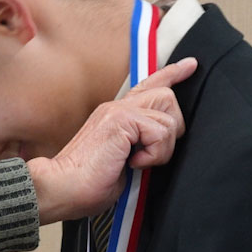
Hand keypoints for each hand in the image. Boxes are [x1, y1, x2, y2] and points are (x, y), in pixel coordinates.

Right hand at [29, 58, 196, 223]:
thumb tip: (158, 150)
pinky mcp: (121, 120)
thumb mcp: (120, 162)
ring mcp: (118, 112)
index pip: (148, 86)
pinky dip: (153, 155)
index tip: (190, 65)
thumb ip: (138, 148)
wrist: (62, 187)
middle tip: (153, 152)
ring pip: (168, 118)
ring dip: (161, 149)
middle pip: (167, 98)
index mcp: (116, 116)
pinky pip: (160, 133)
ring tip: (137, 162)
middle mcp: (117, 108)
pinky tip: (132, 163)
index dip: (172, 74)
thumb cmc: (86, 184)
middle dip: (173, 129)